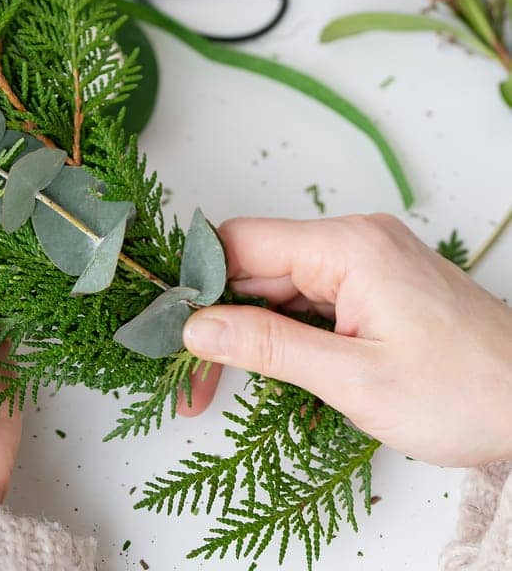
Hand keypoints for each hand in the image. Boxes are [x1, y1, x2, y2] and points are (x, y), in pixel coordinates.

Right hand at [179, 213, 511, 467]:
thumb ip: (269, 347)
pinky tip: (282, 376)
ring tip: (228, 390)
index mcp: (348, 246)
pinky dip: (292, 336)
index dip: (196, 285)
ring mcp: (371, 261)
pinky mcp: (383, 285)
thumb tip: (197, 326)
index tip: (168, 335)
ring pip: (285, 287)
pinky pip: (317, 299)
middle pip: (258, 267)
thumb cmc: (464, 393)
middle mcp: (356, 240)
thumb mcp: (355, 380)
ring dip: (256, 335)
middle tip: (192, 387)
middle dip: (220, 321)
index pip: (241, 244)